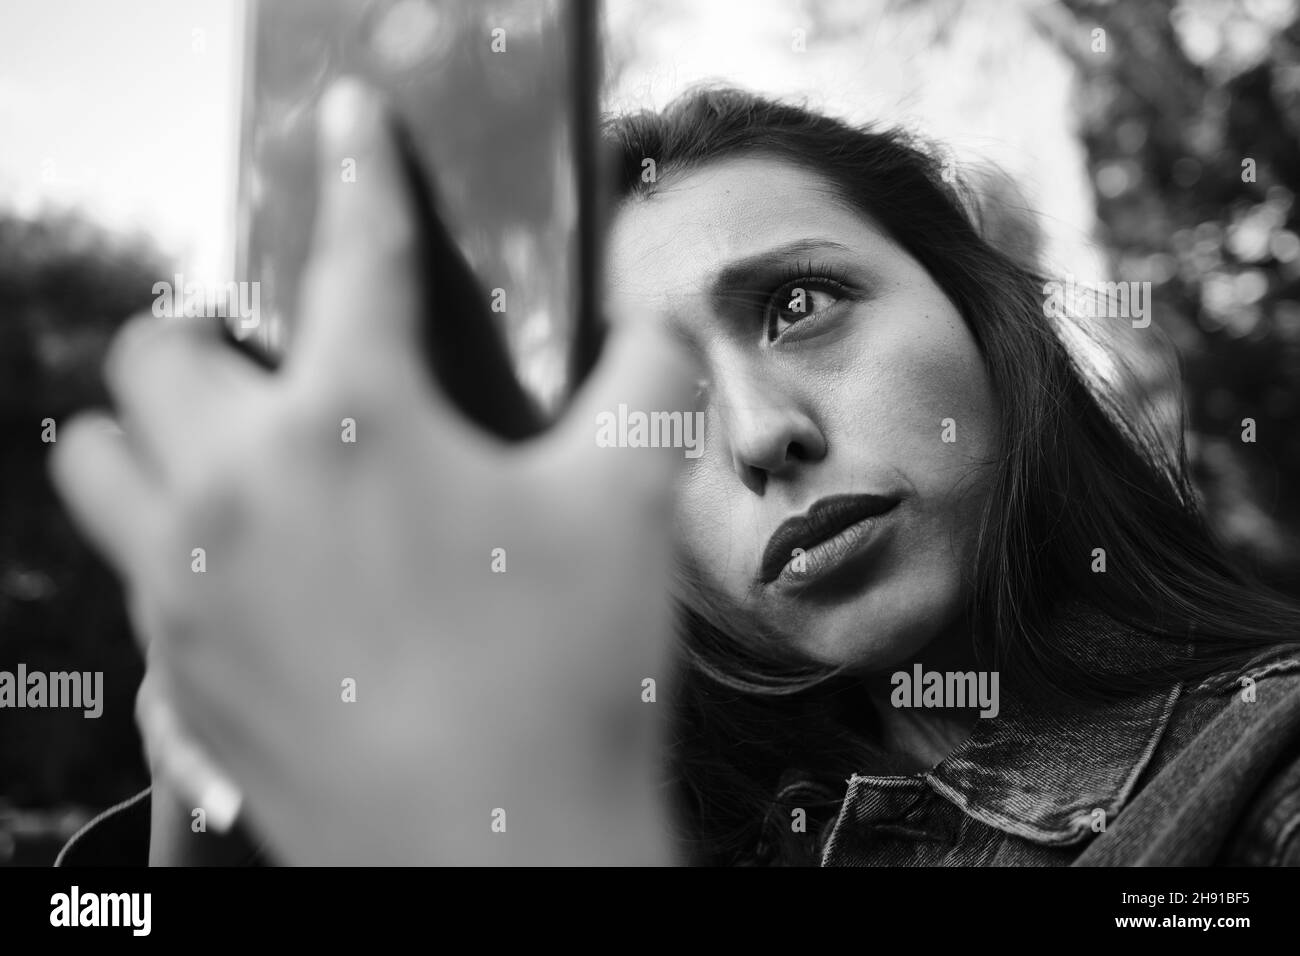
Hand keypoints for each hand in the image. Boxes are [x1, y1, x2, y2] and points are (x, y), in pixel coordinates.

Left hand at [50, 78, 697, 864]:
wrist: (504, 859)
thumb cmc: (566, 681)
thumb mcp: (633, 508)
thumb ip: (650, 380)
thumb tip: (661, 318)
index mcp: (355, 425)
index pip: (356, 251)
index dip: (360, 166)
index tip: (346, 118)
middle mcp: (241, 489)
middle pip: (157, 352)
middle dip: (218, 334)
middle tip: (289, 368)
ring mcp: (190, 584)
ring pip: (97, 459)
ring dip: (155, 433)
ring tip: (237, 457)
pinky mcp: (179, 668)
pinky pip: (129, 569)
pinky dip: (172, 537)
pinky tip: (255, 568)